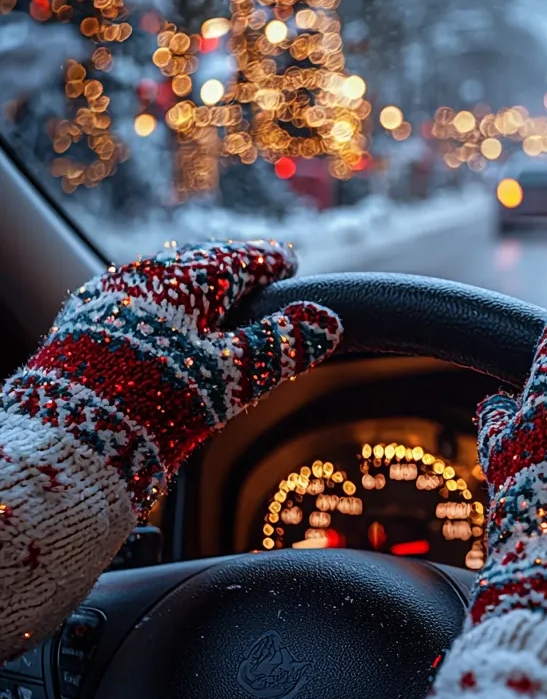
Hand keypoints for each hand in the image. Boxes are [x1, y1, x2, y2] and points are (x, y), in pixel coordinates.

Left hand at [6, 239, 341, 514]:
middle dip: (231, 273)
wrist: (66, 440)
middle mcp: (139, 276)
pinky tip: (167, 336)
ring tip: (216, 311)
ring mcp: (106, 299)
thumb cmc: (155, 403)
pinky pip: (135, 306)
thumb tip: (327, 322)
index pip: (238, 257)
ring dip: (195, 294)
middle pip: (198, 265)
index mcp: (181, 277)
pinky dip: (164, 314)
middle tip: (257, 282)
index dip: (270, 262)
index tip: (289, 263)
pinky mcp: (81, 326)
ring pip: (163, 285)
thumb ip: (281, 346)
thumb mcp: (230, 376)